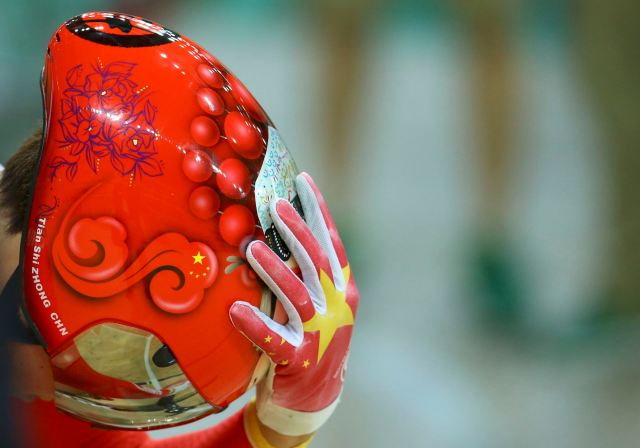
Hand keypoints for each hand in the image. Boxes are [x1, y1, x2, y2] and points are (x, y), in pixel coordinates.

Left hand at [230, 172, 358, 436]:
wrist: (316, 397)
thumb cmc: (313, 339)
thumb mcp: (320, 302)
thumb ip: (309, 272)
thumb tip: (285, 229)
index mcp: (343, 289)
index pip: (331, 243)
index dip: (318, 211)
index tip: (302, 181)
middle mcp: (336, 307)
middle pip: (316, 263)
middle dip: (296, 230)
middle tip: (274, 205)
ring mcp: (320, 334)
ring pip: (297, 296)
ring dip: (275, 271)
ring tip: (252, 247)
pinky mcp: (300, 361)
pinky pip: (275, 341)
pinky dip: (256, 325)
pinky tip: (235, 311)